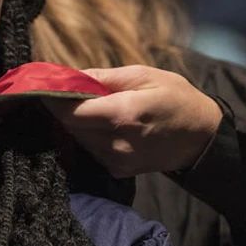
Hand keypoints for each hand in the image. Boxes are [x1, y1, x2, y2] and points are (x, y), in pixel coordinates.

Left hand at [44, 66, 222, 177]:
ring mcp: (117, 160)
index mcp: (123, 114)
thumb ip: (105, 76)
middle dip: (63, 108)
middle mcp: (116, 142)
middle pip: (71, 125)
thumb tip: (70, 74)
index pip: (71, 111)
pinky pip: (92, 150)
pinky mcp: (119, 171)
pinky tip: (102, 125)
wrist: (202, 138)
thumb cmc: (176, 98)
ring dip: (77, 122)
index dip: (53, 98)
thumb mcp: (144, 75)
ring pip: (79, 139)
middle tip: (64, 90)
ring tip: (88, 106)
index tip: (43, 85)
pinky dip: (90, 136)